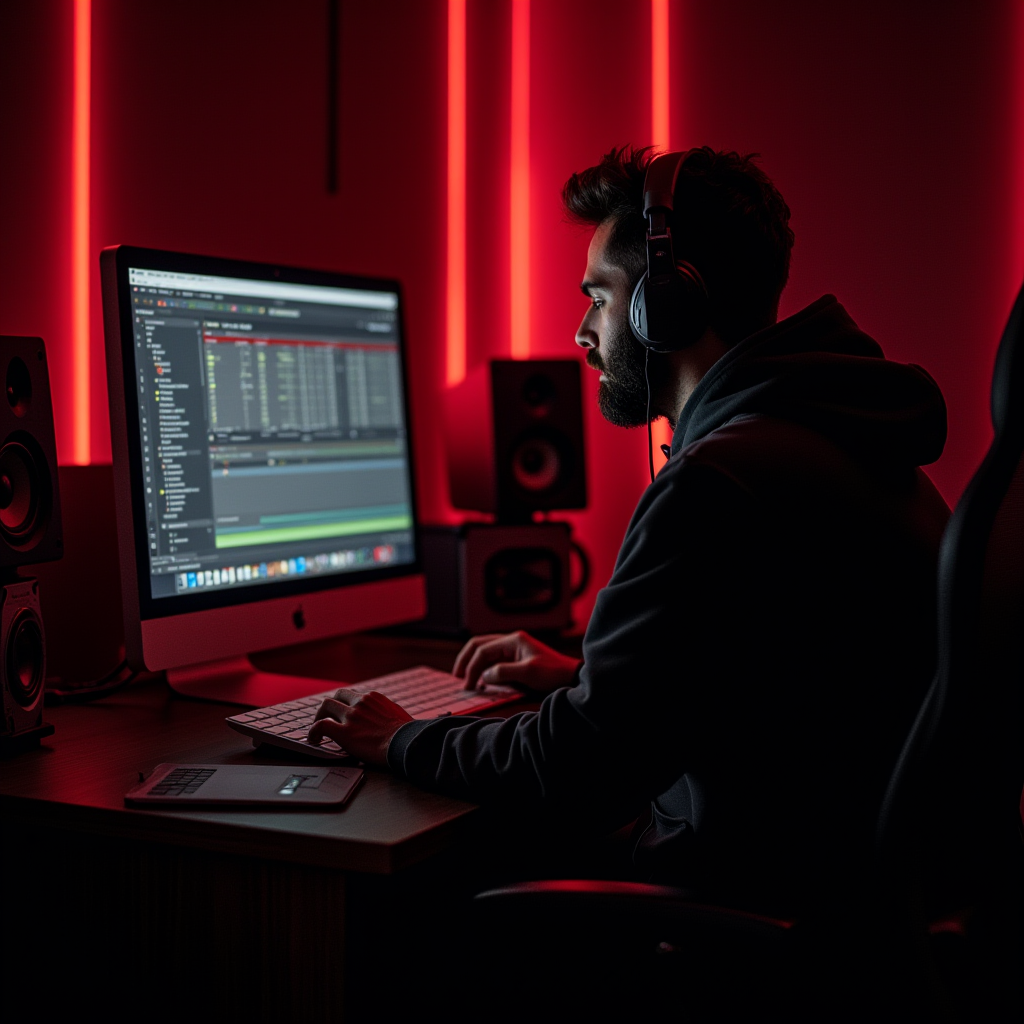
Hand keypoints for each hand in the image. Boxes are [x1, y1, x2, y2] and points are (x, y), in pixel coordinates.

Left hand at [307, 688, 413, 766]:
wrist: (406, 743)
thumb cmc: (407, 734)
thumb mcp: (398, 715)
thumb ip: (388, 713)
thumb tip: (391, 718)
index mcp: (374, 698)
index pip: (354, 696)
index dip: (346, 704)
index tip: (344, 713)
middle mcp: (361, 703)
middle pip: (338, 696)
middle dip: (331, 706)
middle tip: (327, 718)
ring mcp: (351, 716)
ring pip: (326, 706)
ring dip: (320, 716)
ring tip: (318, 730)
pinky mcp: (344, 732)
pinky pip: (321, 725)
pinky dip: (314, 731)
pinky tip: (314, 739)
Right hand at [452, 631, 581, 694]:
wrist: (571, 676)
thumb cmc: (553, 673)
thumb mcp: (528, 672)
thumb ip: (503, 672)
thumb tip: (484, 676)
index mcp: (513, 640)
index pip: (483, 650)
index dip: (472, 667)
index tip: (468, 684)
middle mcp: (511, 641)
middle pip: (480, 645)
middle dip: (466, 660)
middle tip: (457, 676)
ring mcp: (514, 649)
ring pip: (486, 652)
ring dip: (474, 664)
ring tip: (467, 679)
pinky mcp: (517, 659)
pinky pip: (494, 660)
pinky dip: (485, 669)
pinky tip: (482, 680)